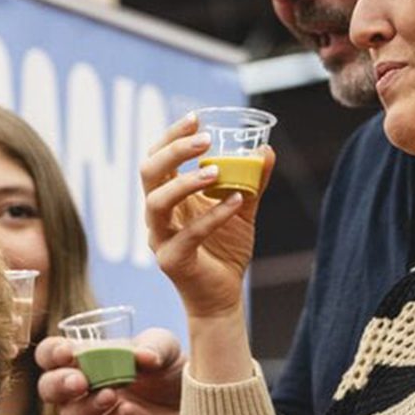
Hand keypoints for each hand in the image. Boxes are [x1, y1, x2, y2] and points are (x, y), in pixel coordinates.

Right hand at [36, 328, 184, 414]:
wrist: (200, 406)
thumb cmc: (172, 372)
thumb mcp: (165, 349)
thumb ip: (152, 346)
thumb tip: (143, 357)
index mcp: (86, 360)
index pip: (52, 355)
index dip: (52, 354)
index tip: (68, 353)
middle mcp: (83, 389)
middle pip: (48, 389)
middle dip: (58, 385)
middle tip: (80, 382)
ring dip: (87, 406)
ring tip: (111, 395)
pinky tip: (128, 413)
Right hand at [143, 115, 271, 320]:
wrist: (223, 295)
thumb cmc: (225, 250)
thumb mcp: (242, 208)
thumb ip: (252, 181)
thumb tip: (265, 150)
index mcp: (167, 198)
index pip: (156, 159)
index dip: (170, 136)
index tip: (196, 119)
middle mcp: (156, 215)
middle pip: (148, 174)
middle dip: (173, 151)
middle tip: (205, 140)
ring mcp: (159, 238)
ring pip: (156, 203)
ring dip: (185, 182)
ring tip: (216, 171)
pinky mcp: (171, 261)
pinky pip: (189, 235)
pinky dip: (214, 216)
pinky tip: (238, 202)